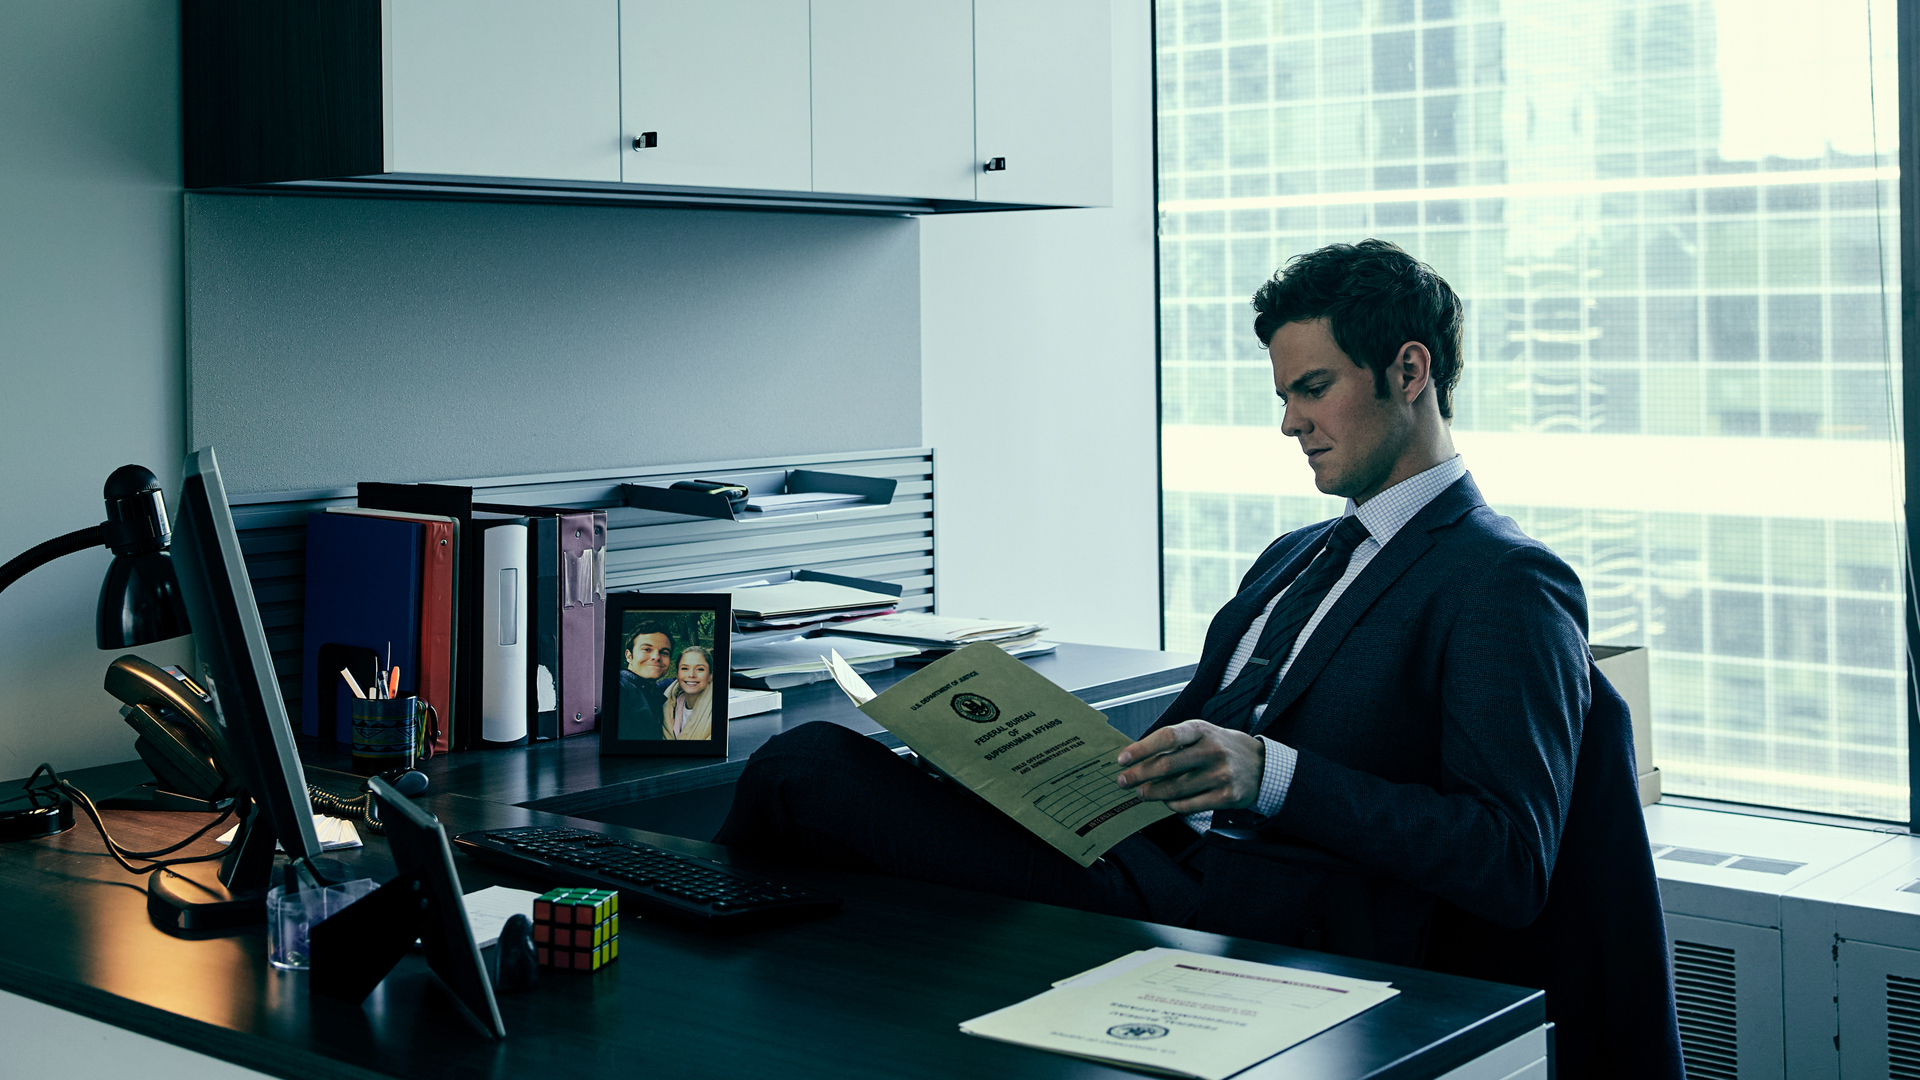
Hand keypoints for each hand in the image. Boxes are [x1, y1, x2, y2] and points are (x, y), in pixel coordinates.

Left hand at [1114, 720, 1264, 814]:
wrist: (1262, 766)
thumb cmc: (1222, 747)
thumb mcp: (1203, 734)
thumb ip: (1175, 744)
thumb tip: (1138, 758)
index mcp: (1202, 730)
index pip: (1167, 736)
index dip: (1141, 748)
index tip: (1122, 759)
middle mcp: (1212, 750)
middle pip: (1167, 765)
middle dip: (1139, 775)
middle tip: (1124, 781)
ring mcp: (1221, 775)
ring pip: (1175, 789)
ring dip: (1152, 793)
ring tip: (1141, 793)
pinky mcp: (1228, 797)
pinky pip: (1190, 805)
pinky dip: (1173, 805)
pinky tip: (1166, 802)